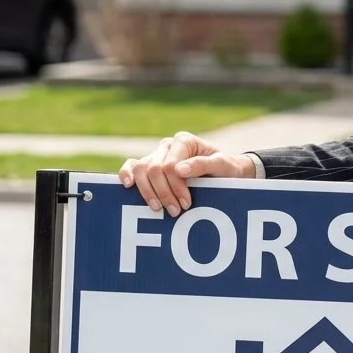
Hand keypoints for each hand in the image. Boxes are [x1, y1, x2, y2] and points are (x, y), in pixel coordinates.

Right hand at [117, 132, 254, 216]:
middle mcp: (167, 145)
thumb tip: (179, 170)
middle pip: (154, 169)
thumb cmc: (226, 168)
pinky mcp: (149, 166)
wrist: (227, 172)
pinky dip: (126, 175)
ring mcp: (157, 155)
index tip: (186, 203)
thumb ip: (203, 164)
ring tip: (158, 208)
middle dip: (163, 193)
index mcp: (184, 141)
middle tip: (175, 211)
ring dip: (147, 192)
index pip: (170, 165)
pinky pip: (131, 166)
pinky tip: (128, 186)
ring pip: (140, 170)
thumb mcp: (223, 165)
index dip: (175, 186)